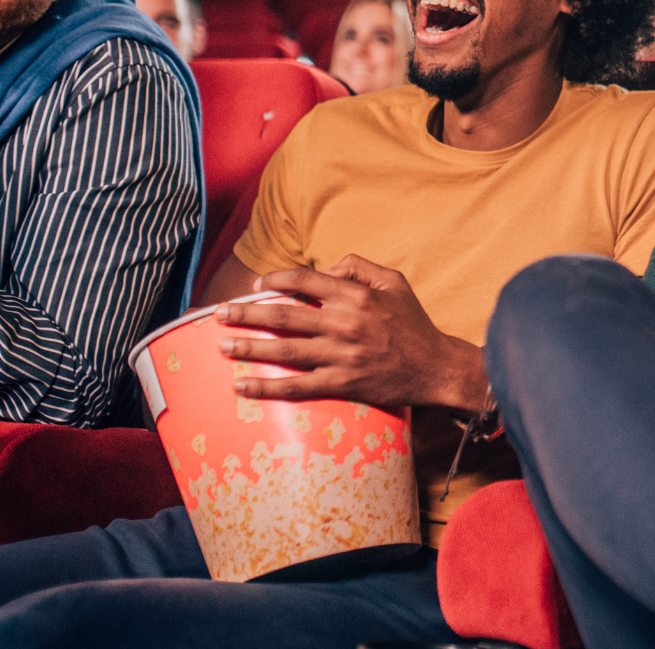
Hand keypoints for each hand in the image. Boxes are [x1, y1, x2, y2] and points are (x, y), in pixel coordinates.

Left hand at [214, 254, 485, 410]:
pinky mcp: (342, 383)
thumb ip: (360, 267)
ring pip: (285, 351)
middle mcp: (344, 323)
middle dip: (246, 314)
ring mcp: (341, 356)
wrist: (436, 366)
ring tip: (223, 347)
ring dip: (249, 348)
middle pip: (284, 316)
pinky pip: (297, 386)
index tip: (257, 286)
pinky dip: (268, 387)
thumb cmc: (414, 323)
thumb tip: (327, 268)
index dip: (276, 280)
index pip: (304, 281)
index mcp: (355, 296)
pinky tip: (244, 387)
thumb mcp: (394, 282)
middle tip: (219, 314)